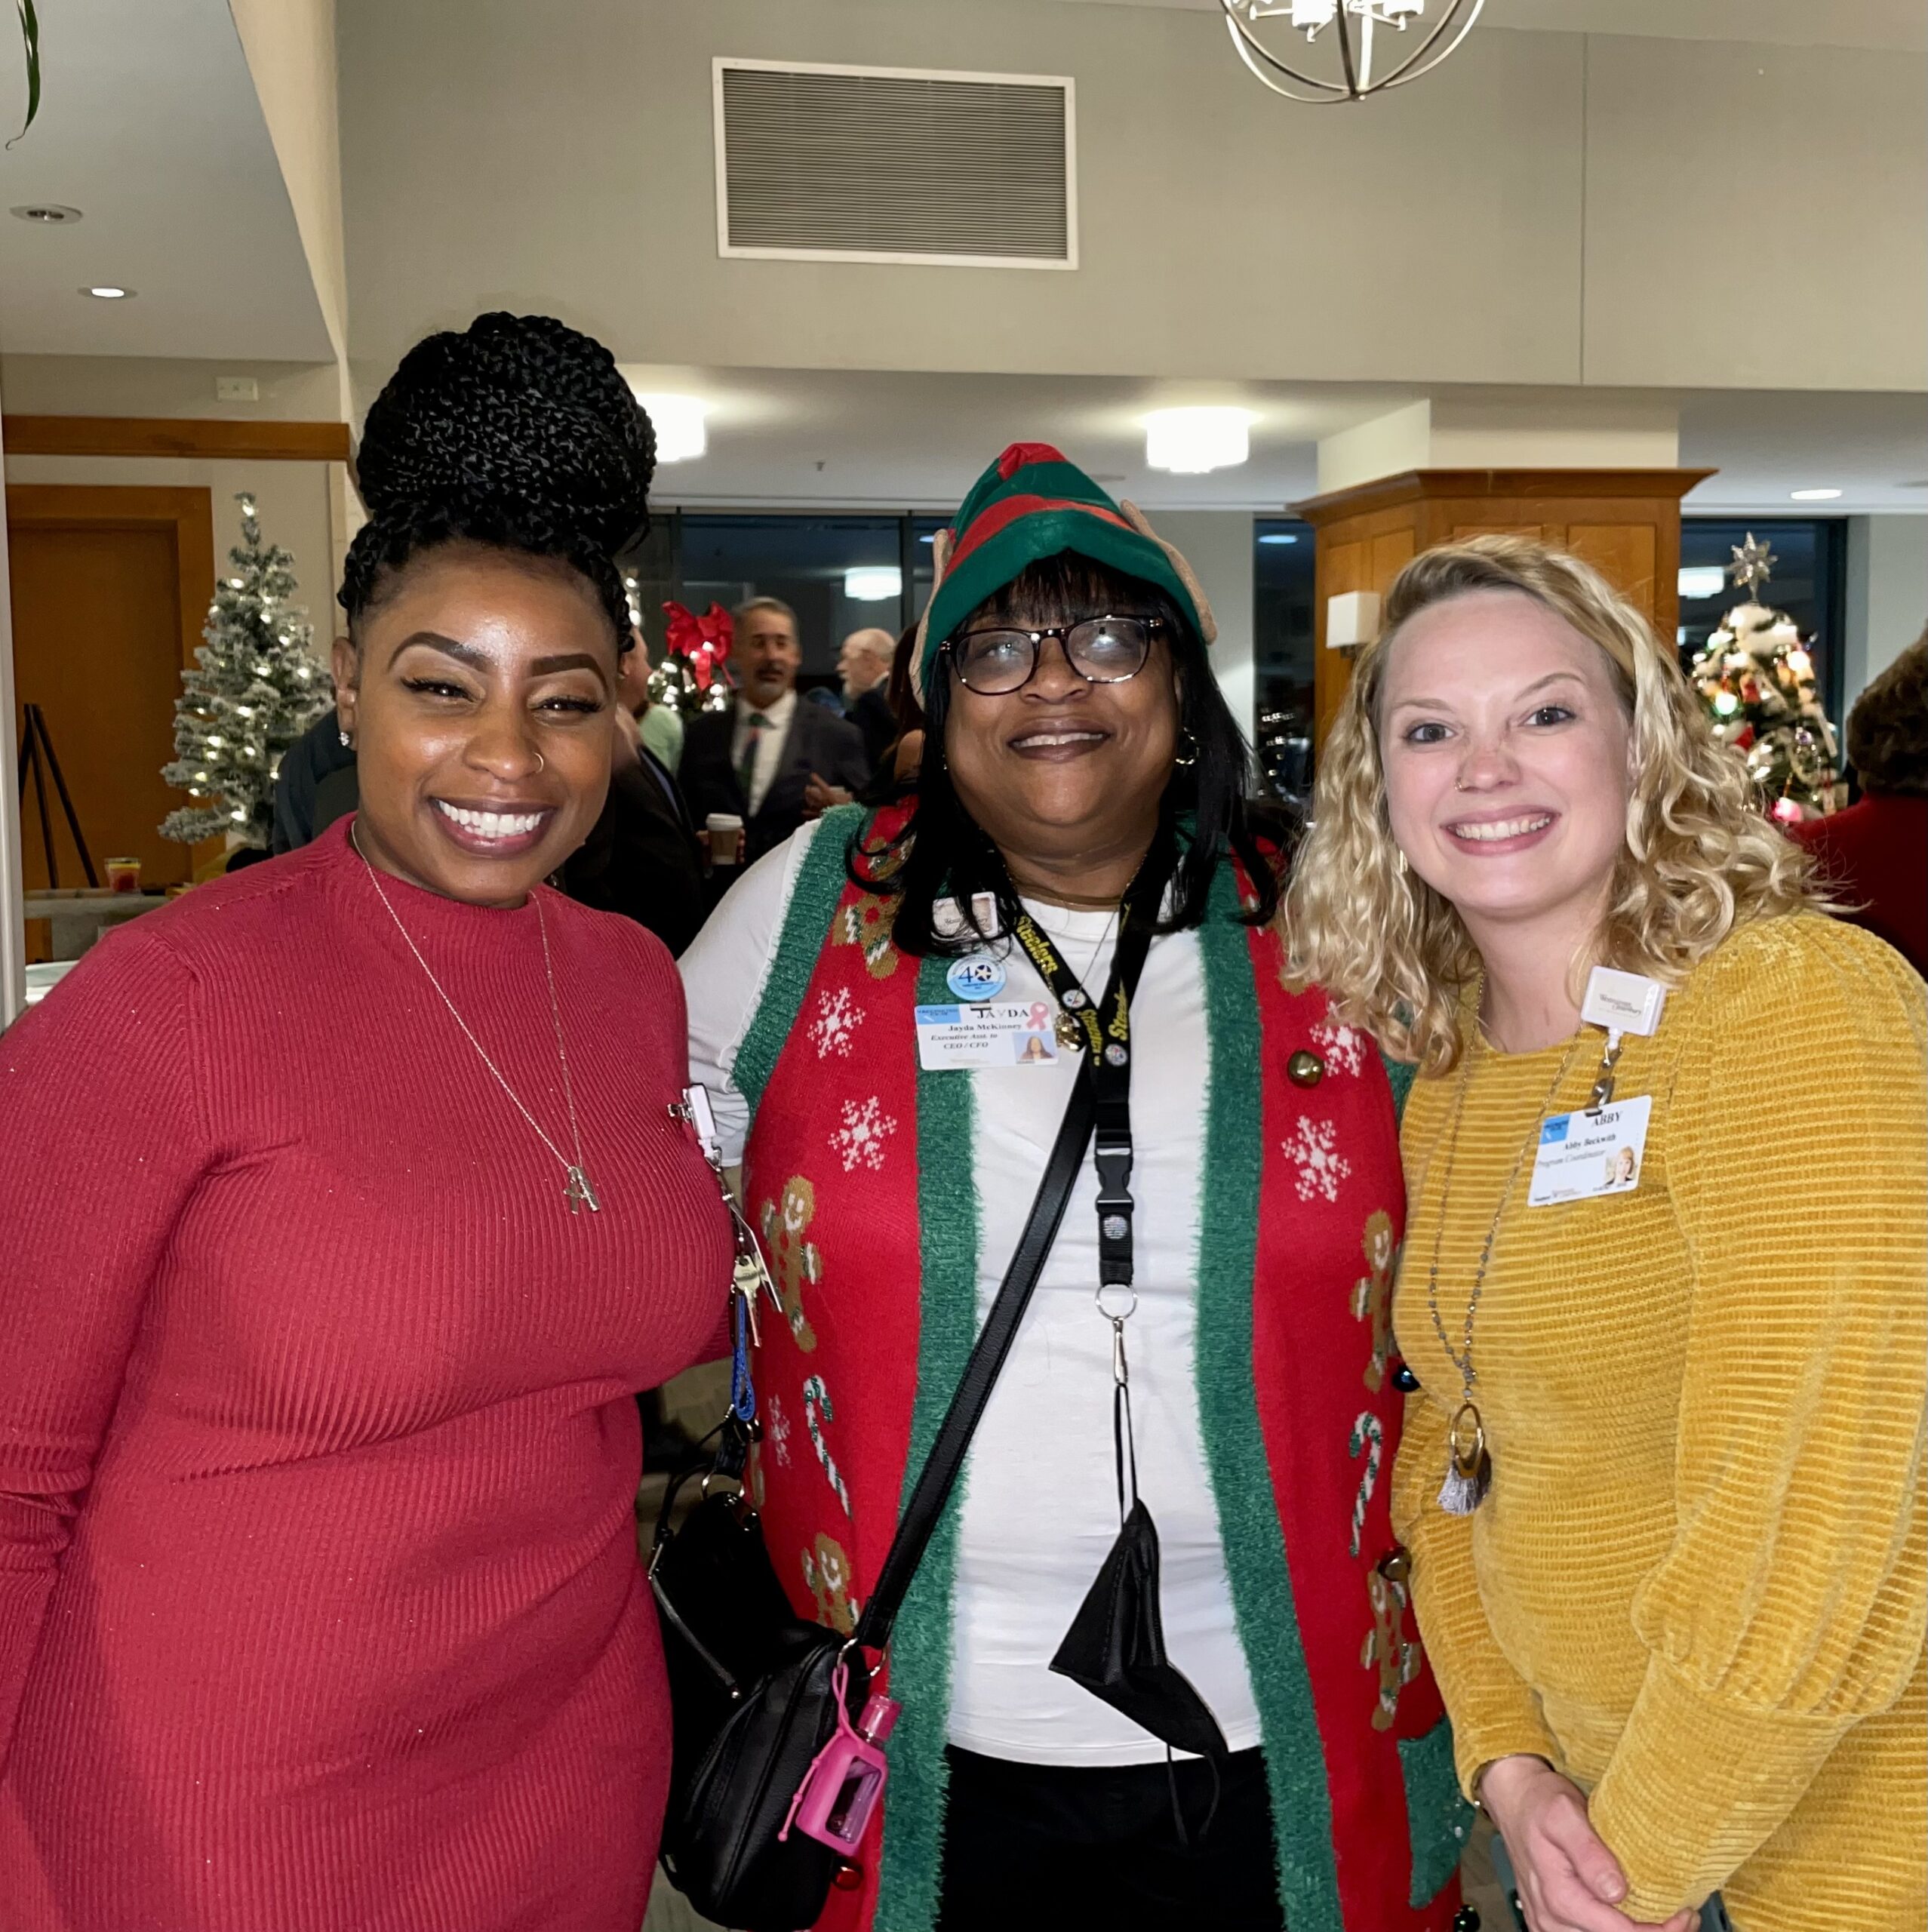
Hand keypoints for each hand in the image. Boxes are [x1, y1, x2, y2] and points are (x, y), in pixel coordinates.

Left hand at [802, 772, 851, 818]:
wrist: (844, 820)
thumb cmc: (847, 808)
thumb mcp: (850, 799)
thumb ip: (849, 796)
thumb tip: (850, 794)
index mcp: (829, 795)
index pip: (821, 785)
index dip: (816, 780)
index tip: (812, 775)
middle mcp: (822, 801)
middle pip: (812, 794)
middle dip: (809, 790)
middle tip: (807, 788)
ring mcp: (820, 808)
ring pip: (811, 803)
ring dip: (808, 799)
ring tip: (806, 797)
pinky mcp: (820, 816)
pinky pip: (812, 814)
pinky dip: (807, 813)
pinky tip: (803, 812)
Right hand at [1479, 1757, 1698, 1931]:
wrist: (1514, 1799)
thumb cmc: (1539, 1803)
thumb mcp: (1564, 1814)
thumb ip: (1588, 1852)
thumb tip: (1616, 1891)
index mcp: (1558, 1896)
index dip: (1659, 1929)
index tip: (1684, 1911)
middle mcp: (1551, 1919)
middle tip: (1685, 1914)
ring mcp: (1550, 1923)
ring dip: (1638, 1931)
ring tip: (1667, 1915)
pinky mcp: (1554, 1921)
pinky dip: (1619, 1927)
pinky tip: (1638, 1915)